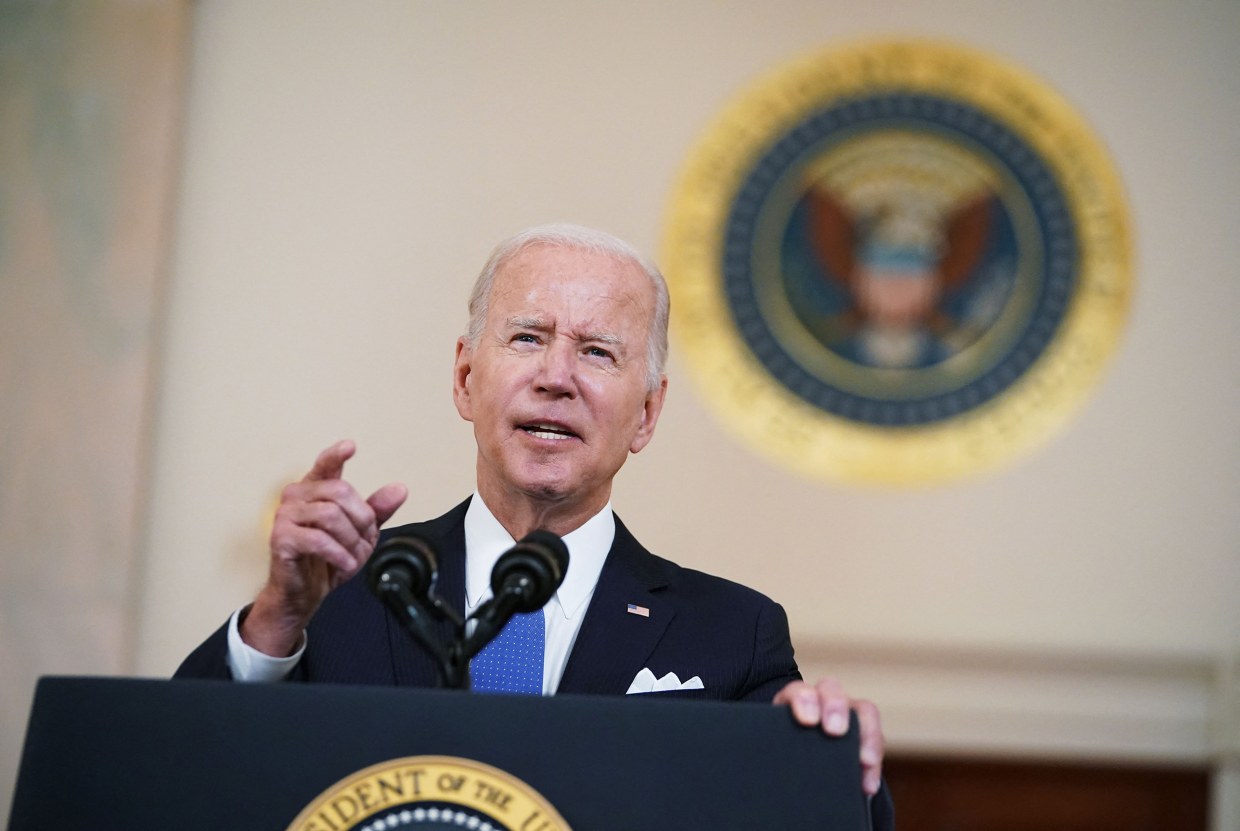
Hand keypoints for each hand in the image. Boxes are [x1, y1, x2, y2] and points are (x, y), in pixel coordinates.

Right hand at [241, 440, 407, 656]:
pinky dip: (339, 554)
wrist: (306, 592)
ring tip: (352, 556)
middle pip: (339, 491)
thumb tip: (400, 489)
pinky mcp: (281, 537)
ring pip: (330, 514)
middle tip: (363, 539)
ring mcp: (285, 515)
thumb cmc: (328, 559)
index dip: (336, 454)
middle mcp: (297, 496)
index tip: (350, 446)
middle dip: (360, 518)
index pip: (325, 465)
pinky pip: (318, 539)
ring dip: (350, 539)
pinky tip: (345, 564)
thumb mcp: (361, 533)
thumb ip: (377, 510)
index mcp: (315, 490)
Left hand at [773, 678, 883, 795]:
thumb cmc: (775, 751)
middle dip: (835, 707)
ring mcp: (845, 716)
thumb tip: (742, 759)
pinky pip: (874, 741)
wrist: (790, 765)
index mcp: (792, 702)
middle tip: (834, 730)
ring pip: (862, 710)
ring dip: (866, 733)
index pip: (797, 691)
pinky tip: (867, 785)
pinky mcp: (862, 737)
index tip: (806, 720)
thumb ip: (765, 744)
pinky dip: (874, 763)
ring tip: (863, 761)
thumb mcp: (769, 744)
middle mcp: (821, 702)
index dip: (803, 700)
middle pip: (832, 690)